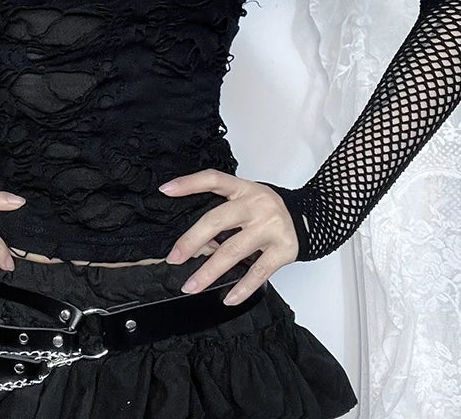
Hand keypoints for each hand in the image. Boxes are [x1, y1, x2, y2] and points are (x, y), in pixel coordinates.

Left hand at [158, 169, 298, 305]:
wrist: (311, 217)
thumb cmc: (267, 210)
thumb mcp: (247, 200)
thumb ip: (224, 216)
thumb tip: (199, 246)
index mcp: (243, 189)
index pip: (213, 179)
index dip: (189, 183)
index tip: (165, 190)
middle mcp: (256, 205)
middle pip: (216, 220)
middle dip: (191, 241)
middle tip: (174, 258)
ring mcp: (270, 227)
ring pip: (232, 251)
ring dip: (209, 272)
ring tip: (191, 286)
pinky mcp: (283, 250)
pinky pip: (258, 272)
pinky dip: (242, 287)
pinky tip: (228, 298)